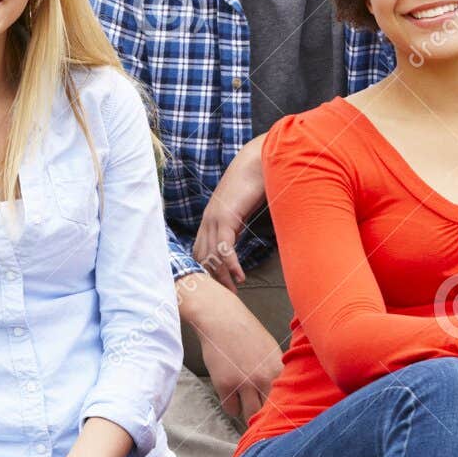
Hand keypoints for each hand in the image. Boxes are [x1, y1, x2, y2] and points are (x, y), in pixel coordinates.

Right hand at [182, 276, 280, 419]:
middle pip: (269, 412)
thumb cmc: (246, 332)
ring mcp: (244, 382)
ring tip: (245, 401)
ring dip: (247, 411)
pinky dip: (231, 405)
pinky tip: (231, 393)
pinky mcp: (225, 385)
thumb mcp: (270, 350)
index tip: (277, 413)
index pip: (286, 401)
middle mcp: (264, 378)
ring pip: (250, 414)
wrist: (221, 319)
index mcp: (279, 369)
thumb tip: (282, 394)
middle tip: (259, 409)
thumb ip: (277, 373)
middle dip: (264, 413)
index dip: (281, 409)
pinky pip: (231, 409)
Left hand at [193, 147, 266, 291]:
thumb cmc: (253, 184)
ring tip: (234, 290)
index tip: (218, 284)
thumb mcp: (240, 208)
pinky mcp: (226, 218)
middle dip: (212, 278)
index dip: (206, 269)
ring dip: (223, 276)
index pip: (200, 250)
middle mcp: (207, 220)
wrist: (258, 161)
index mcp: (209, 218)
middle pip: (202, 256)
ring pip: (212, 255)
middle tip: (226, 295)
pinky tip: (240, 276)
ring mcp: (214, 218)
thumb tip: (238, 239)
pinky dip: (231, 265)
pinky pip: (225, 248)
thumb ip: (235, 224)